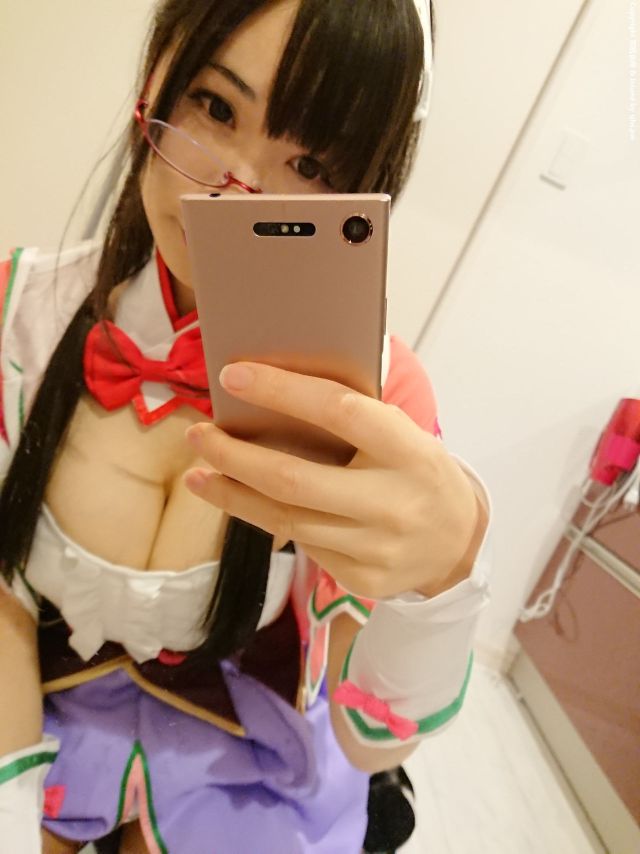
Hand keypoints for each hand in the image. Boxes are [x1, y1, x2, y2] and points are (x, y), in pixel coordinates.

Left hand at [184, 362, 482, 598]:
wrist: (458, 543)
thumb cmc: (417, 473)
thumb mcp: (404, 435)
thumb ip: (353, 420)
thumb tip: (272, 396)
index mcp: (409, 449)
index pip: (338, 411)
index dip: (282, 391)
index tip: (232, 375)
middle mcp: (394, 501)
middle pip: (294, 479)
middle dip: (234, 456)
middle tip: (198, 435)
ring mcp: (378, 547)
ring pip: (286, 519)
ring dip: (233, 495)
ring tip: (200, 474)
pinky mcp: (364, 579)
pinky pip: (303, 545)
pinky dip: (269, 520)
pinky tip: (247, 503)